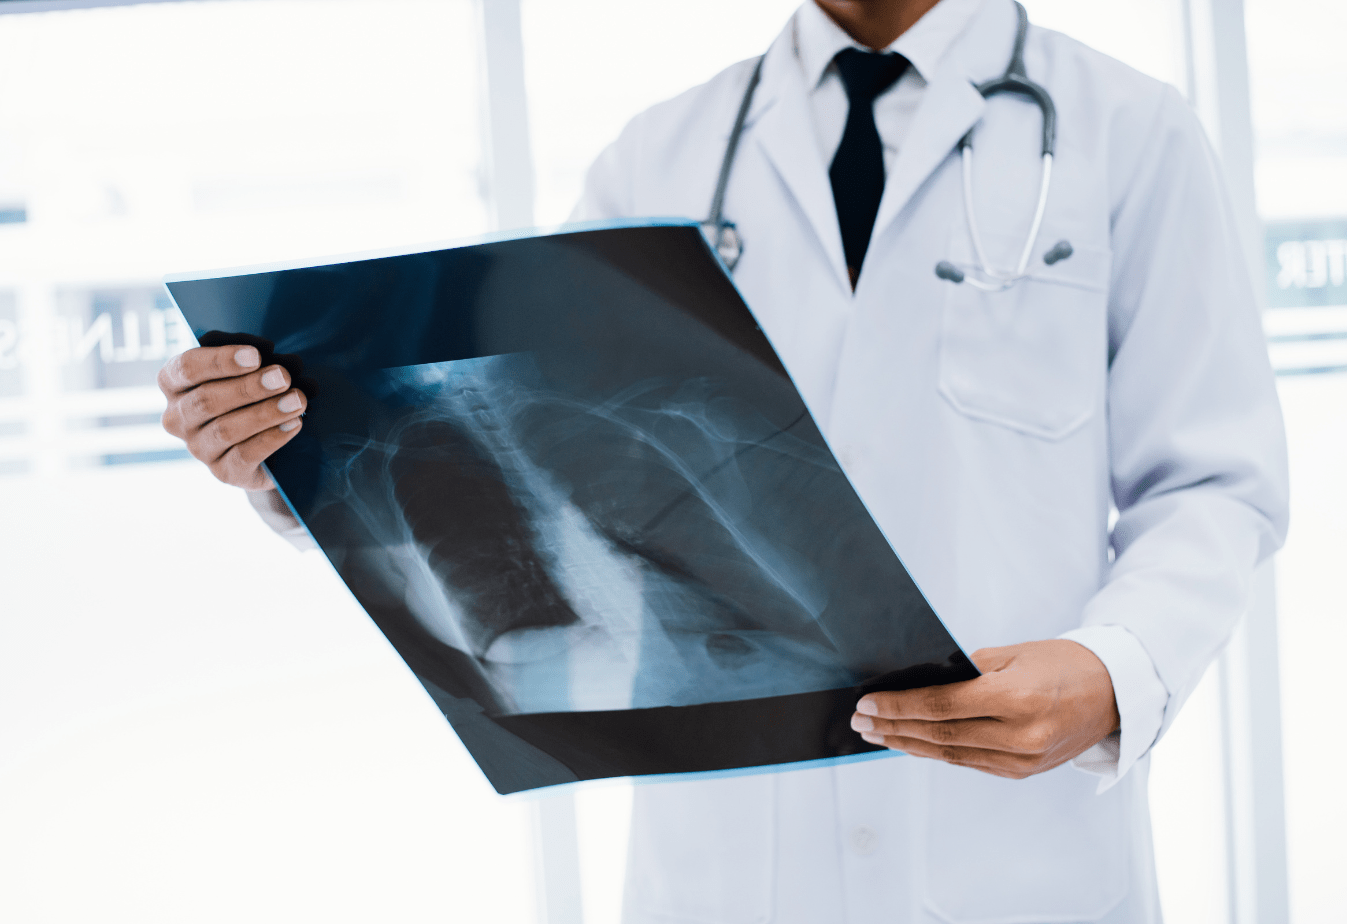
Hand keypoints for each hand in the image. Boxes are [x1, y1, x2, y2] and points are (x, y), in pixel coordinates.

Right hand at [158, 344, 306, 489]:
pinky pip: (244, 455)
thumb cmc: (253, 395)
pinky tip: (294, 424)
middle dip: (249, 387)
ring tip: (297, 400)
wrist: (268, 446)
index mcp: (174, 384)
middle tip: (283, 377)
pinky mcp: (223, 472)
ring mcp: (198, 448)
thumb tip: (268, 354)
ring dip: (265, 412)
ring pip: (226, 429)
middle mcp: (178, 418)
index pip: (187, 367)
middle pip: (207, 399)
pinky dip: (271, 437)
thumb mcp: (247, 371)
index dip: (220, 361)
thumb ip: (249, 360)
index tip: (255, 355)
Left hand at [851, 640, 1119, 778]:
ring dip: (907, 744)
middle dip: (894, 727)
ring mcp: (1022, 760)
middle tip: (860, 720)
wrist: (1111, 693)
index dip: (899, 706)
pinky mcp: (1022, 772)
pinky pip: (968, 762)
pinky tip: (912, 743)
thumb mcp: (1012, 654)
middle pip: (940, 734)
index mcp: (1017, 700)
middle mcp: (1020, 736)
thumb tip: (917, 680)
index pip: (942, 706)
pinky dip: (936, 752)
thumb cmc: (1063, 665)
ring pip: (950, 754)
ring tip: (876, 734)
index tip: (868, 702)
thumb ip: (965, 670)